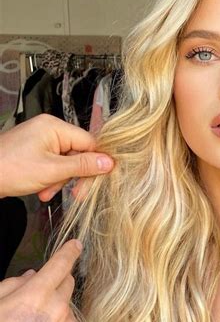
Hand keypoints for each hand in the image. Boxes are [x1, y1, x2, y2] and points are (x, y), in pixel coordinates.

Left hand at [0, 113, 114, 200]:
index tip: (98, 180)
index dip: (95, 163)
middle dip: (74, 176)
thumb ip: (82, 166)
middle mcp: (49, 130)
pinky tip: (42, 189)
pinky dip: (51, 179)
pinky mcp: (35, 151)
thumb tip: (108, 162)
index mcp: (54, 127)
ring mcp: (41, 140)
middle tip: (76, 195)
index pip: (89, 143)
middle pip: (78, 154)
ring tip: (47, 191)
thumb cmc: (9, 169)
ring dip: (60, 181)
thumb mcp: (52, 171)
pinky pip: (53, 165)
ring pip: (66, 163)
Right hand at [0, 239, 83, 321]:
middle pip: (67, 285)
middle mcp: (58, 310)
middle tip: (37, 298)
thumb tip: (29, 277)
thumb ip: (11, 286)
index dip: (69, 252)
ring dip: (56, 313)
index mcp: (36, 295)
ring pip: (68, 310)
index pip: (60, 265)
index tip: (76, 245)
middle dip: (56, 284)